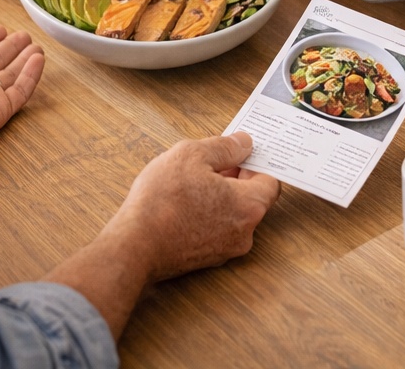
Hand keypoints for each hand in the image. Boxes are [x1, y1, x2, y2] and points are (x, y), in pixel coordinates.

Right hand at [104, 133, 280, 282]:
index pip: (270, 181)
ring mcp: (225, 250)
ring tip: (192, 181)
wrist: (134, 246)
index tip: (240, 152)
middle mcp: (244, 233)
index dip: (255, 163)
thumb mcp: (192, 155)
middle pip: (252, 198)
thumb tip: (244, 144)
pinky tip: (184, 203)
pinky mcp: (206, 259)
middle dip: (236, 178)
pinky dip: (208, 214)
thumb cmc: (162, 201)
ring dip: (220, 196)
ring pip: (232, 214)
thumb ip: (225, 147)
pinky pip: (216, 229)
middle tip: (212, 162)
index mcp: (249, 206)